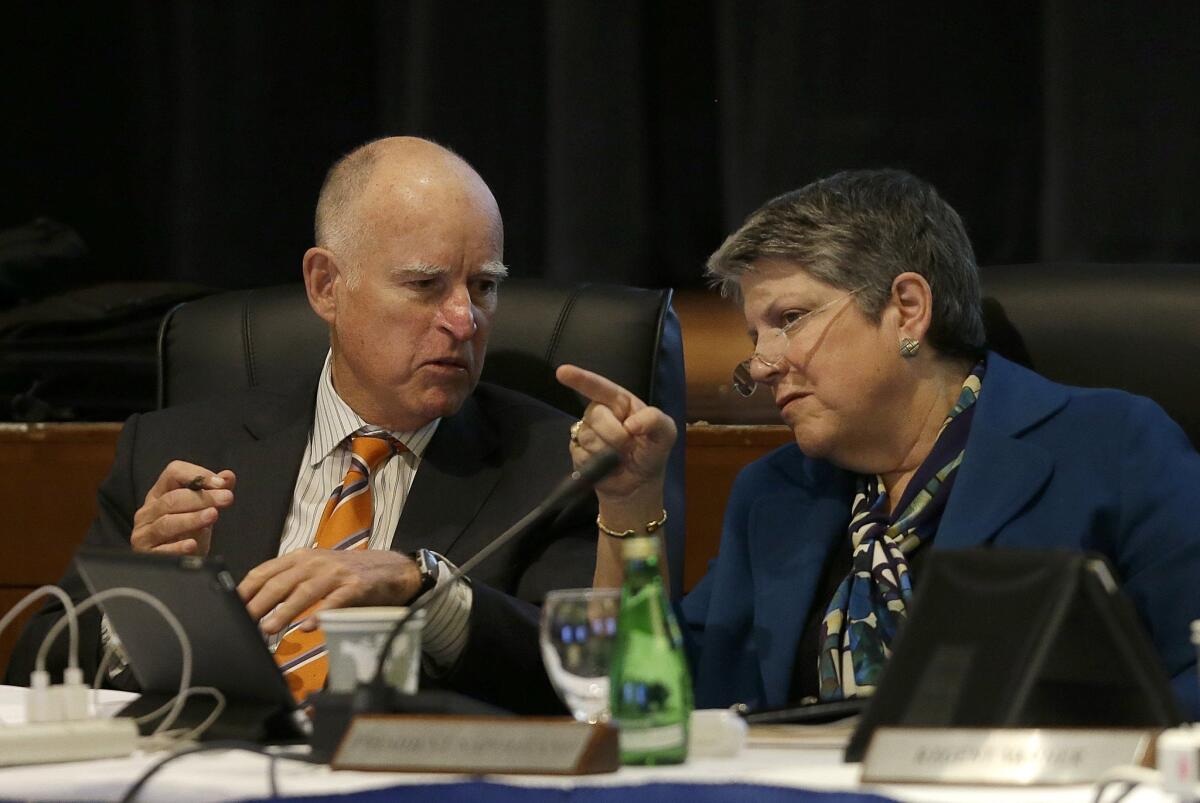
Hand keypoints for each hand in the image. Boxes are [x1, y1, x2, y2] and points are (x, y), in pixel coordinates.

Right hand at [131, 461, 235, 556]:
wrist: (179, 564)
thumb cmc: (188, 533)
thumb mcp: (203, 510)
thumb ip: (215, 492)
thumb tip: (228, 476)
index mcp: (160, 493)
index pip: (173, 472)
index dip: (197, 474)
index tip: (221, 483)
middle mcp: (148, 511)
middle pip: (172, 498)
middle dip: (202, 498)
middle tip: (227, 498)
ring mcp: (144, 533)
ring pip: (166, 522)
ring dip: (192, 518)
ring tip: (213, 515)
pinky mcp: (146, 554)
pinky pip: (161, 550)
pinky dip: (177, 547)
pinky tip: (192, 545)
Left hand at [238, 549, 421, 634]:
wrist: (393, 569)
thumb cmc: (349, 574)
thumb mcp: (317, 570)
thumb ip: (291, 582)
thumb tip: (257, 604)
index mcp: (302, 557)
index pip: (265, 571)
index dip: (245, 589)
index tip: (229, 606)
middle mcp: (316, 562)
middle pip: (280, 583)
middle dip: (258, 603)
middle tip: (243, 621)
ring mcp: (336, 573)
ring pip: (304, 592)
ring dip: (284, 611)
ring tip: (268, 628)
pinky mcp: (356, 587)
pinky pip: (335, 602)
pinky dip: (321, 614)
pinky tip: (309, 627)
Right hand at [555, 364, 676, 503]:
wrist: (639, 485)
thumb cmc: (651, 453)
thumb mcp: (665, 434)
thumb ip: (655, 420)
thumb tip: (630, 424)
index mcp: (620, 402)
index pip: (599, 386)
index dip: (581, 378)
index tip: (562, 372)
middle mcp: (600, 413)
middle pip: (596, 413)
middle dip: (615, 433)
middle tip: (630, 447)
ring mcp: (587, 432)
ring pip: (588, 436)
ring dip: (608, 451)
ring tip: (620, 458)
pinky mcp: (577, 452)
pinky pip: (581, 454)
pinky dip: (597, 463)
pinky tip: (607, 466)